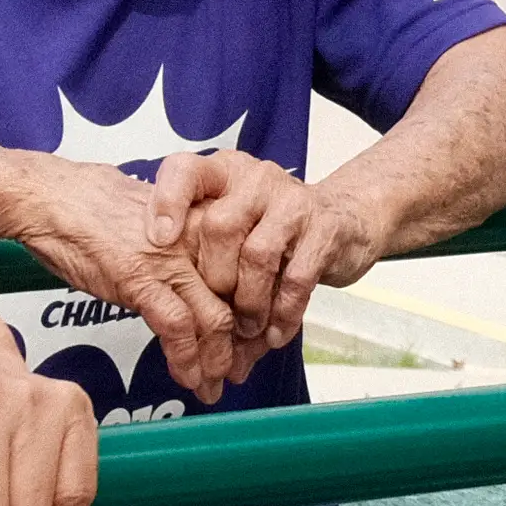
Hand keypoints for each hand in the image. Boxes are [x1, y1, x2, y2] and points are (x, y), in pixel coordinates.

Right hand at [0, 153, 250, 405]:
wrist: (48, 196)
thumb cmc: (88, 205)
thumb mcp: (150, 220)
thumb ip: (176, 246)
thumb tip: (187, 277)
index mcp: (201, 223)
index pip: (243, 277)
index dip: (250, 316)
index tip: (246, 343)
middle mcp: (195, 239)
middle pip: (238, 302)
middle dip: (240, 347)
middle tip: (237, 373)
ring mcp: (169, 260)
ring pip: (214, 320)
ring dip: (216, 363)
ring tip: (213, 388)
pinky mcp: (140, 278)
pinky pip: (177, 327)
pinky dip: (186, 360)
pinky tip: (187, 379)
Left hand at [151, 148, 387, 373]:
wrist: (346, 220)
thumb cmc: (274, 228)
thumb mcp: (236, 225)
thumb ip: (206, 254)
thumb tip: (174, 315)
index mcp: (225, 172)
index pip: (185, 172)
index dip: (167, 202)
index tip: (158, 240)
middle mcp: (257, 179)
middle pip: (219, 226)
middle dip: (215, 278)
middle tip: (217, 311)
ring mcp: (294, 202)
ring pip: (258, 255)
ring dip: (249, 302)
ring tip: (248, 328)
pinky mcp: (325, 230)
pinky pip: (297, 278)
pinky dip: (283, 313)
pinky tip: (275, 333)